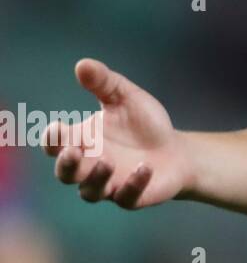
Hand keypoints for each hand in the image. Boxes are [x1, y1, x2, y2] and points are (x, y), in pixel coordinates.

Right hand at [43, 59, 193, 209]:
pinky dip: (133, 185)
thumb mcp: (126, 97)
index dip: (53, 138)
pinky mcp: (132, 196)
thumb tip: (82, 64)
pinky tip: (144, 168)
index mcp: (81, 141)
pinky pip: (126, 198)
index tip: (59, 127)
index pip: (55, 144)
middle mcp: (89, 167)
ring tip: (107, 161)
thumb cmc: (143, 123)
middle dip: (67, 164)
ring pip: (90, 191)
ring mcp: (109, 184)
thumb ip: (104, 82)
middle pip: (66, 172)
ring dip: (96, 178)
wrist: (176, 150)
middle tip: (74, 151)